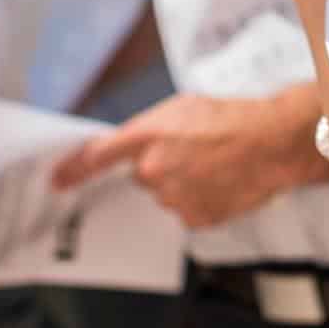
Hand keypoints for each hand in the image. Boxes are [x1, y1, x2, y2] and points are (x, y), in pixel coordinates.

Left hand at [51, 88, 322, 227]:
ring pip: (165, 194)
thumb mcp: (182, 109)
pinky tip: (221, 182)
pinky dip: (200, 199)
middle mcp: (153, 171)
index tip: (56, 180)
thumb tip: (136, 152)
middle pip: (141, 176)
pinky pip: (187, 210)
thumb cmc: (232, 118)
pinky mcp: (194, 218)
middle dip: (159, 166)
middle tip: (191, 152)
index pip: (97, 157)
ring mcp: (173, 199)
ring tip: (214, 165)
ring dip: (181, 183)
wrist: (272, 142)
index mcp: (147, 136)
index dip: (72, 170)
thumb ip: (151, 132)